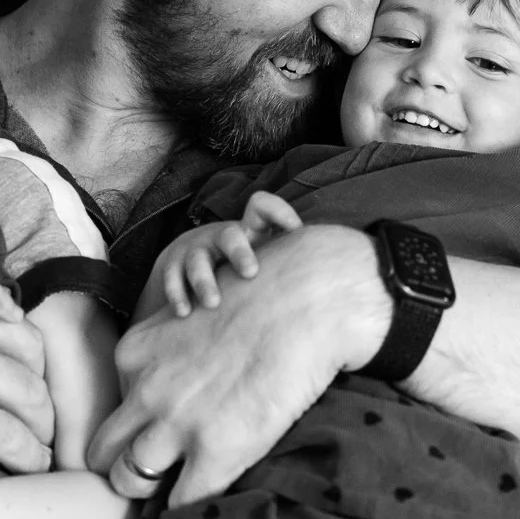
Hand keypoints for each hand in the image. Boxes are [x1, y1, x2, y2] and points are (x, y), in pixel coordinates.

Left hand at [92, 224, 386, 505]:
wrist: (309, 299)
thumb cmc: (264, 297)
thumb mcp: (192, 315)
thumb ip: (171, 353)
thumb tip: (182, 386)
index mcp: (134, 354)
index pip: (113, 411)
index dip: (135, 431)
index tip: (157, 440)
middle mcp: (143, 391)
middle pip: (103, 452)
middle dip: (126, 468)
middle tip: (158, 476)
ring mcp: (176, 425)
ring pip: (129, 482)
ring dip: (152, 493)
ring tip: (179, 494)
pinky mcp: (215, 453)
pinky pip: (183, 504)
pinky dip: (191, 511)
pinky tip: (209, 504)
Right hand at [157, 191, 304, 315]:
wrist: (193, 268)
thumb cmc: (248, 273)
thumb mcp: (272, 264)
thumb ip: (298, 269)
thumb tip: (348, 297)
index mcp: (251, 232)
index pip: (263, 206)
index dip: (279, 212)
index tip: (295, 232)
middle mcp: (224, 239)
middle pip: (232, 234)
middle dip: (240, 252)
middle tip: (251, 273)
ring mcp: (197, 253)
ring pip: (199, 259)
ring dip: (205, 280)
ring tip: (213, 303)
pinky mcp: (173, 267)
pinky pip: (172, 277)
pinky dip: (177, 293)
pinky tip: (185, 312)